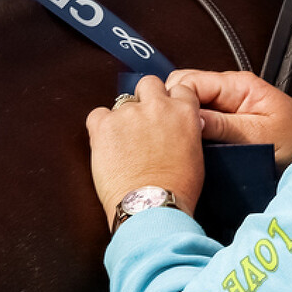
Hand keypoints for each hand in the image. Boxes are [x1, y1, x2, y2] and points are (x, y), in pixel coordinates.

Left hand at [86, 77, 205, 224]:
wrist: (151, 207)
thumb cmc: (175, 190)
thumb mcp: (195, 154)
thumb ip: (185, 130)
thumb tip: (176, 128)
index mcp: (183, 112)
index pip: (178, 88)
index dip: (169, 101)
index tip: (164, 113)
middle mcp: (157, 106)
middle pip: (149, 84)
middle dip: (145, 99)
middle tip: (142, 123)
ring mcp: (129, 114)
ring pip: (122, 102)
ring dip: (123, 118)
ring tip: (123, 145)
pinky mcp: (104, 125)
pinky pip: (97, 115)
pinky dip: (99, 127)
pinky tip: (106, 145)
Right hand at [166, 68, 291, 166]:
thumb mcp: (259, 136)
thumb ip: (223, 126)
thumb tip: (187, 120)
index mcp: (237, 84)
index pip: (190, 81)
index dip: (175, 101)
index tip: (168, 125)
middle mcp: (229, 89)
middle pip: (184, 88)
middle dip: (173, 108)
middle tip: (169, 135)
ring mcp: (227, 103)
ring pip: (189, 103)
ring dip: (182, 120)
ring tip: (178, 142)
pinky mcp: (227, 119)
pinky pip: (199, 118)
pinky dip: (191, 128)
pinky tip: (190, 144)